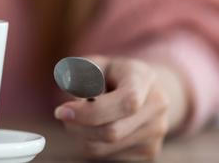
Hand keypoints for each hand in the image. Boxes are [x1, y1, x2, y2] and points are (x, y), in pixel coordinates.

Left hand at [53, 56, 188, 160]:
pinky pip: (107, 156)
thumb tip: (72, 90)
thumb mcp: (93, 64)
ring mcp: (156, 131)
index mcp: (144, 78)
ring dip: (81, 135)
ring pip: (104, 148)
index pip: (126, 102)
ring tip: (82, 117)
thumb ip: (79, 74)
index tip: (62, 111)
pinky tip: (98, 126)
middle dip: (78, 127)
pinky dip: (93, 143)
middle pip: (113, 131)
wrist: (143, 89)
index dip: (91, 111)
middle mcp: (156, 106)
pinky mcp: (149, 152)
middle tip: (62, 114)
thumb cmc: (111, 74)